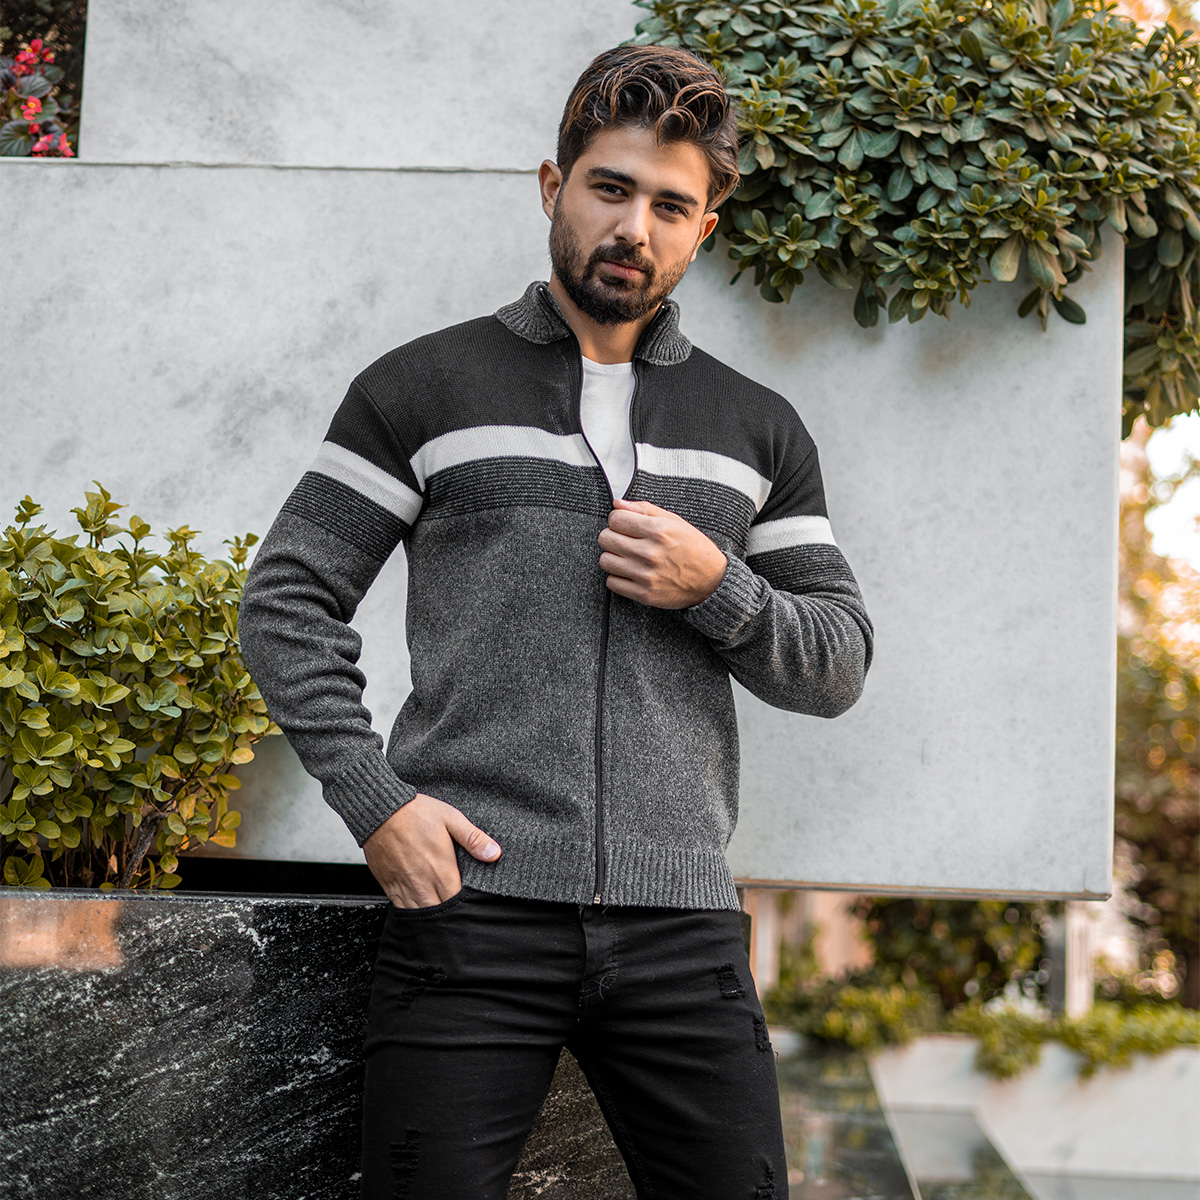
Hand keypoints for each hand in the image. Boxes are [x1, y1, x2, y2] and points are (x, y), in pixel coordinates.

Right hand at [362, 792, 500, 908]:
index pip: (457, 902)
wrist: (380, 811)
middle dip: (448, 914)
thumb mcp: (451, 819)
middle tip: (454, 908)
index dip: (464, 905)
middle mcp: (423, 883)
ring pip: (420, 915)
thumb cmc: (415, 813)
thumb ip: (473, 839)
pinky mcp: (389, 886)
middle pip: (439, 913)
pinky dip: (411, 911)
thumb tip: (494, 854)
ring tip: (438, 908)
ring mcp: (405, 886)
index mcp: (442, 870)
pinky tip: (418, 906)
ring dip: (430, 915)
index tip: (468, 902)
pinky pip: (401, 908)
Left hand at [598, 498, 727, 608]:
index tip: (624, 524)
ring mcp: (646, 575)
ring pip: (605, 561)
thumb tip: (617, 504)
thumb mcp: (674, 522)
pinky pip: (612, 582)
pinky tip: (630, 573)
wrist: (712, 581)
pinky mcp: (644, 594)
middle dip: (612, 536)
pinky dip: (618, 577)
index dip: (617, 520)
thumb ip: (644, 509)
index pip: (615, 519)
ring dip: (613, 557)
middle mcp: (650, 552)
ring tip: (627, 557)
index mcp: (658, 530)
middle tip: (624, 540)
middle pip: (605, 539)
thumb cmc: (694, 549)